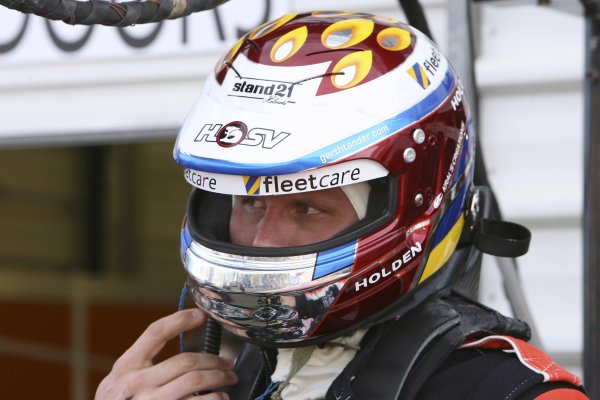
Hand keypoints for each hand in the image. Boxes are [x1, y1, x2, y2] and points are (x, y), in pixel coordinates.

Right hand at [95, 309, 237, 399]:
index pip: (156, 332)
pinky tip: (221, 397)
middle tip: (227, 363)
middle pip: (186, 360)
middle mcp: (137, 383)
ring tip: (229, 379)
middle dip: (214, 360)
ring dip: (220, 378)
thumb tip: (178, 354)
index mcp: (127, 366)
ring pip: (196, 380)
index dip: (180, 320)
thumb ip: (140, 367)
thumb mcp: (117, 383)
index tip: (201, 315)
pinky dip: (214, 398)